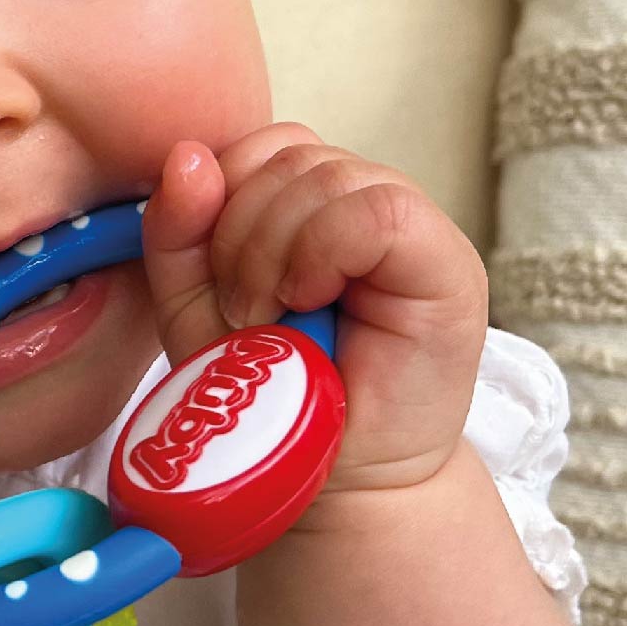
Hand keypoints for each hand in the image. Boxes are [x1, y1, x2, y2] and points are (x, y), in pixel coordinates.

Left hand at [139, 124, 487, 498]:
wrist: (330, 480)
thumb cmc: (267, 395)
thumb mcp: (193, 306)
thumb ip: (178, 232)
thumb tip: (188, 156)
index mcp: (307, 206)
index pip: (258, 145)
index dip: (218, 196)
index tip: (212, 277)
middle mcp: (363, 204)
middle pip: (289, 152)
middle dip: (239, 227)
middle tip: (240, 308)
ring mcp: (411, 230)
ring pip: (329, 174)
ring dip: (273, 247)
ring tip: (269, 317)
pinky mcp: (448, 264)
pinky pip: (378, 211)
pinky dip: (323, 250)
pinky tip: (310, 299)